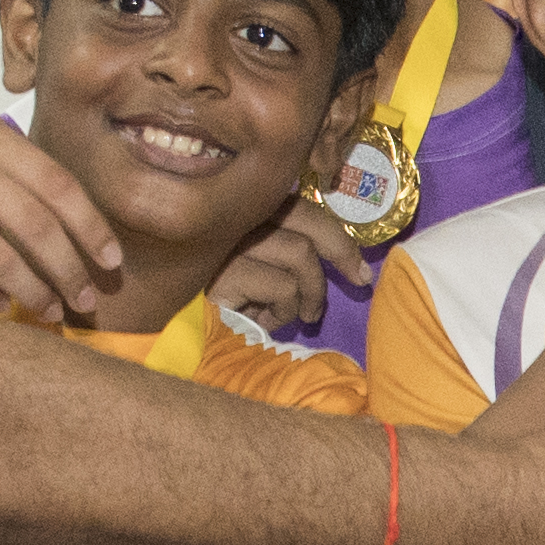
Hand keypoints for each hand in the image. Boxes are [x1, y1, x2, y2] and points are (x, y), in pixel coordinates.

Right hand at [217, 197, 364, 338]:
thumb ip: (293, 258)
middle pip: (304, 215)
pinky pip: (284, 287)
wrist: (185, 339)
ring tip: (299, 314)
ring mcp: (225, 241)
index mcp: (243, 213)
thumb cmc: (232, 308)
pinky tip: (265, 322)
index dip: (336, 234)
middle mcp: (233, 217)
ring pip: (300, 253)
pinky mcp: (224, 272)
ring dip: (310, 292)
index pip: (299, 205)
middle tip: (358, 280)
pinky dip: (286, 311)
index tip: (358, 267)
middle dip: (341, 249)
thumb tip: (354, 267)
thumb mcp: (266, 277)